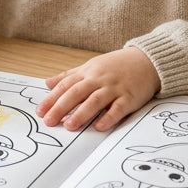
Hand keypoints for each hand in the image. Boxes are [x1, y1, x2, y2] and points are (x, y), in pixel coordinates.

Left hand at [37, 47, 159, 131]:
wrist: (148, 61)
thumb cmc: (117, 66)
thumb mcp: (91, 66)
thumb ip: (69, 75)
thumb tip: (47, 83)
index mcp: (88, 73)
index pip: (66, 85)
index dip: (52, 98)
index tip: (40, 111)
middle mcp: (99, 79)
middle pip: (77, 93)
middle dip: (61, 107)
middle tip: (49, 121)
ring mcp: (115, 88)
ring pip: (95, 100)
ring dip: (82, 113)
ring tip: (69, 126)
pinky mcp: (130, 97)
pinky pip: (118, 108)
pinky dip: (108, 117)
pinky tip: (99, 127)